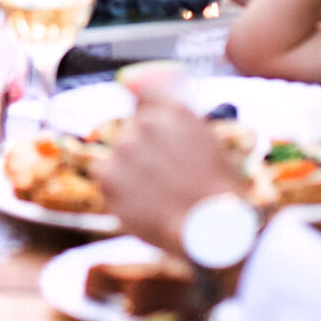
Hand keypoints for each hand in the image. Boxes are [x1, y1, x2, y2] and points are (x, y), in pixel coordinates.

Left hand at [99, 79, 246, 257]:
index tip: (149, 123)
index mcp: (175, 111)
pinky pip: (104, 174)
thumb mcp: (208, 144)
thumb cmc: (216, 191)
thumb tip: (143, 98)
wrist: (208, 229)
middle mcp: (146, 123)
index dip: (146, 109)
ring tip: (156, 194)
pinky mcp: (108, 174)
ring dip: (131, 169)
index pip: (145, 91)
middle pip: (133, 130)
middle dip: (144, 150)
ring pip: (120, 154)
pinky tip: (141, 201)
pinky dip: (117, 187)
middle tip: (164, 177)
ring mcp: (125, 148)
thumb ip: (179, 122)